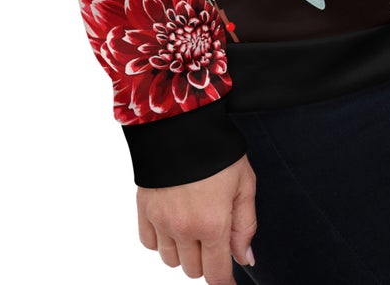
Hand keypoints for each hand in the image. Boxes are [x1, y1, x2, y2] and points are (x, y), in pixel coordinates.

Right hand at [136, 153, 257, 283]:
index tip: (228, 281)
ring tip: (193, 224)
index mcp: (212, 223)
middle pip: (193, 270)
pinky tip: (172, 221)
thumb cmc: (218, 150)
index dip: (225, 283)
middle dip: (206, 259)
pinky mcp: (143, 209)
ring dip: (183, 251)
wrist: (180, 121)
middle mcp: (183, 228)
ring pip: (170, 261)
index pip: (216, 274)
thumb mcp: (244, 182)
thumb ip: (245, 225)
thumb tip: (244, 259)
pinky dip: (161, 240)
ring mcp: (160, 220)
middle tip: (214, 235)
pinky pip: (149, 243)